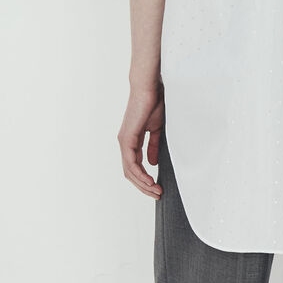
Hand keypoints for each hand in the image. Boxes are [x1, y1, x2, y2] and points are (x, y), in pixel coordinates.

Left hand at [117, 82, 164, 198]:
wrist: (149, 88)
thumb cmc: (154, 103)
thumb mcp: (156, 129)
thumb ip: (153, 146)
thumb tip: (152, 163)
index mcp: (132, 141)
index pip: (136, 166)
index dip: (146, 179)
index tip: (158, 187)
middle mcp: (125, 144)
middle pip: (131, 173)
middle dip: (144, 186)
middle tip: (158, 194)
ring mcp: (124, 142)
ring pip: (130, 171)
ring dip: (143, 184)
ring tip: (156, 190)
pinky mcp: (126, 139)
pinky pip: (131, 163)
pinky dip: (140, 174)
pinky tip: (150, 180)